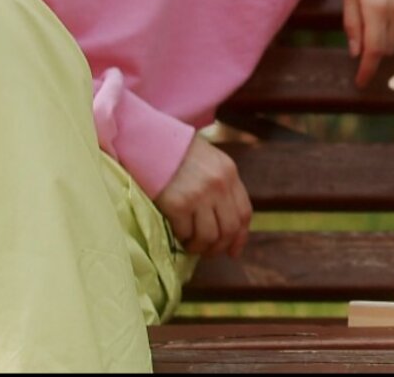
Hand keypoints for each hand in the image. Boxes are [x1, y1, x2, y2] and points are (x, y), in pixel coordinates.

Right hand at [154, 134, 252, 257]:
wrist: (149, 139)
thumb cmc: (176, 151)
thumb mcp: (210, 161)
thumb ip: (221, 185)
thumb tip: (226, 220)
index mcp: (229, 173)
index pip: (244, 212)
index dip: (240, 236)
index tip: (233, 251)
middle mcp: (219, 185)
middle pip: (230, 228)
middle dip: (219, 247)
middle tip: (207, 253)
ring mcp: (200, 195)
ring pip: (209, 236)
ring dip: (199, 247)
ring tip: (190, 246)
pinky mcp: (178, 203)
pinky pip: (185, 233)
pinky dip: (182, 238)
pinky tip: (176, 235)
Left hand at [342, 0, 393, 87]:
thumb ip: (352, 22)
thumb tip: (356, 52)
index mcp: (376, 7)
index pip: (374, 49)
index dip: (368, 69)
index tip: (361, 82)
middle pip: (387, 47)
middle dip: (374, 50)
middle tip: (361, 41)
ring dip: (384, 39)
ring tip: (373, 19)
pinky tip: (386, 7)